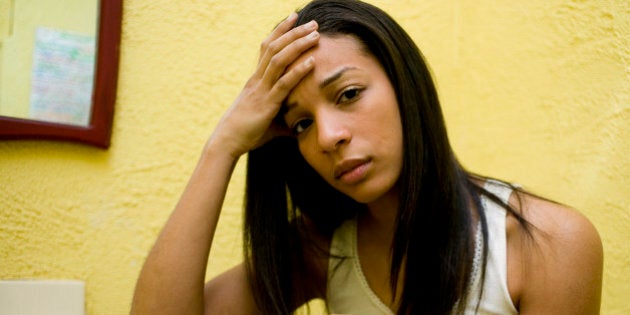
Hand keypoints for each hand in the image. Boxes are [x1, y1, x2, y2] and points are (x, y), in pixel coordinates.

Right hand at [208, 13, 318, 157]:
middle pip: (275, 47)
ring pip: (279, 59)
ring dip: (298, 45)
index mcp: (256, 79)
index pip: (267, 47)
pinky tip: (312, 62)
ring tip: (315, 35)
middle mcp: (258, 79)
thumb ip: (283, 120)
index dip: (280, 31)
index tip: (294, 18)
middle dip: (294, 32)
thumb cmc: (246, 133)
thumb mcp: (268, 122)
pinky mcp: (267, 103)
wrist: (227, 142)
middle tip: (312, 22)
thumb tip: (298, 127)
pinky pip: (284, 83)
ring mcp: (261, 89)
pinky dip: (298, 71)